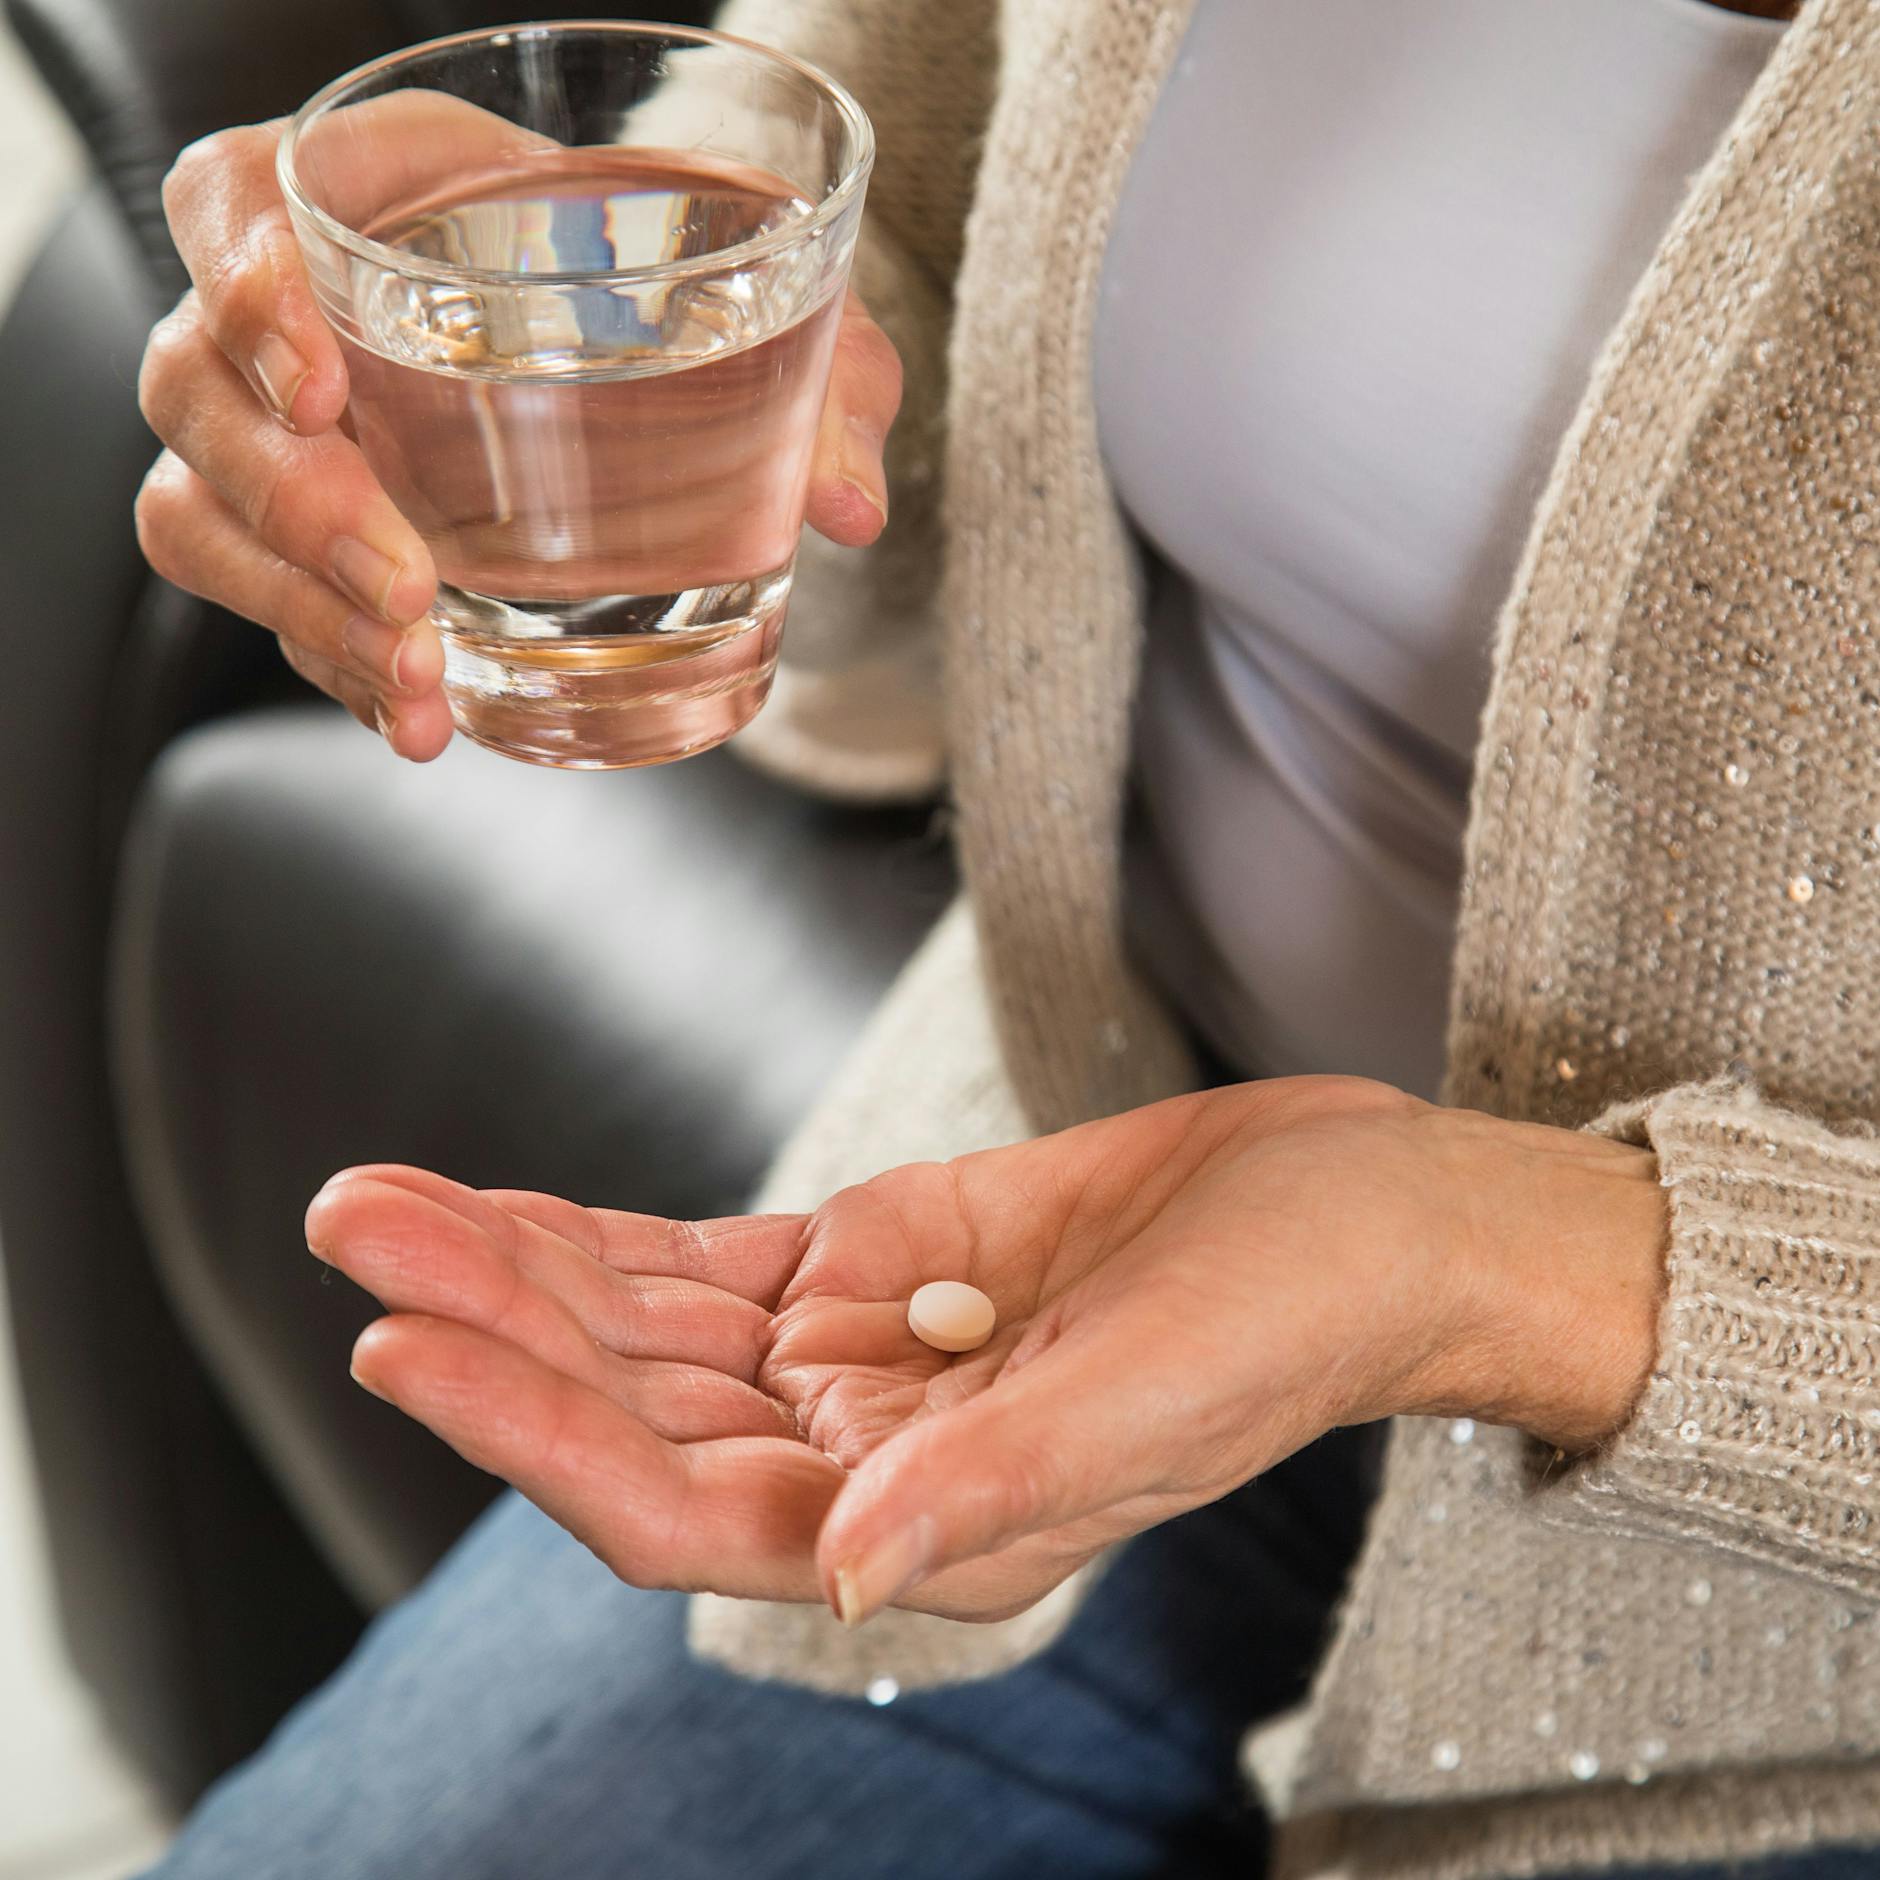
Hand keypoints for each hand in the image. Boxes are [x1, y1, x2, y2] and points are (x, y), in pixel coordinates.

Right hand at [135, 105, 903, 762]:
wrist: (648, 345)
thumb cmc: (676, 281)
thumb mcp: (763, 293)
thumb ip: (819, 373)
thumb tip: (852, 500)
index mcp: (372, 195)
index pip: (232, 200)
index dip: (247, 285)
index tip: (321, 380)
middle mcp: (293, 314)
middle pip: (194, 387)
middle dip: (290, 499)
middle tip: (405, 582)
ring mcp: (285, 436)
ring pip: (200, 513)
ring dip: (294, 607)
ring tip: (417, 674)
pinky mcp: (312, 540)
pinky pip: (271, 605)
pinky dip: (338, 669)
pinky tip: (424, 716)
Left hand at [310, 1076, 1666, 1627]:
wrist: (1356, 1214)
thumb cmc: (1291, 1314)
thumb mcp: (1154, 1394)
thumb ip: (992, 1484)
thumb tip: (833, 1571)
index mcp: (921, 1525)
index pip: (676, 1501)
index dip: (529, 1433)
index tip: (399, 1343)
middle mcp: (865, 1456)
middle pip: (631, 1400)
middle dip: (488, 1317)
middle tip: (357, 1221)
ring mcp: (859, 1358)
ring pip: (649, 1327)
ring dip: (520, 1266)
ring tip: (385, 1200)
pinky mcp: (876, 1262)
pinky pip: (709, 1265)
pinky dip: (609, 1240)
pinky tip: (515, 1213)